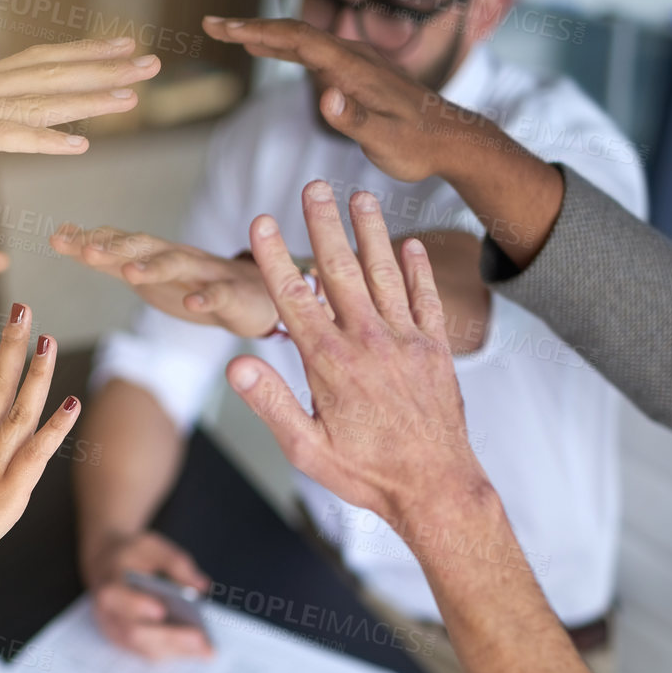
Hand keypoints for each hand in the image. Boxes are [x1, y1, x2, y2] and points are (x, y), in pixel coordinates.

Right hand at [0, 37, 160, 235]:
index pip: (34, 65)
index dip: (82, 55)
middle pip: (45, 73)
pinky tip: (81, 143)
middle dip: (102, 67)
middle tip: (150, 61)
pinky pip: (4, 137)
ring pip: (34, 101)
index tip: (123, 49)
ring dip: (87, 98)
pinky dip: (44, 138)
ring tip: (132, 97)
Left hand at [51, 223, 278, 336]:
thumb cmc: (194, 284)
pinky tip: (190, 303)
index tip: (57, 238)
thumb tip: (69, 241)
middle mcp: (177, 257)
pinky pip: (218, 294)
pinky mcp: (232, 294)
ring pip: (177, 264)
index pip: (118, 242)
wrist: (254, 296)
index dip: (89, 240)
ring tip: (129, 272)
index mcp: (155, 256)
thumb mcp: (149, 274)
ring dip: (153, 266)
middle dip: (114, 247)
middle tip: (84, 251)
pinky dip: (205, 297)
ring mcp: (205, 273)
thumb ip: (113, 260)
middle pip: (143, 247)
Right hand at [83, 531, 212, 660]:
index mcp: (109, 585)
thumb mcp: (152, 547)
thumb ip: (176, 563)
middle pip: (134, 632)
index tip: (161, 611)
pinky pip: (149, 652)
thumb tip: (200, 586)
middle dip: (170, 637)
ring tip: (207, 650)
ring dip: (176, 650)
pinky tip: (197, 650)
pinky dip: (173, 652)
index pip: (117, 598)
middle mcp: (108, 614)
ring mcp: (114, 631)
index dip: (137, 605)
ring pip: (143, 647)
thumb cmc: (133, 555)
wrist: (106, 563)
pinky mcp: (125, 641)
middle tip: (201, 640)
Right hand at [203, 15, 469, 183]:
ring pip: (302, 39)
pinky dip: (284, 47)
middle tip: (211, 24)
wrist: (453, 139)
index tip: (221, 27)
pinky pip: (313, 51)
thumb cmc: (419, 145)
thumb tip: (326, 98)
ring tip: (229, 33)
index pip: (297, 39)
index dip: (256, 30)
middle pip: (294, 32)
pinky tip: (270, 49)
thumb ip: (356, 119)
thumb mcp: (386, 141)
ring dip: (264, 34)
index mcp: (353, 68)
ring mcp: (356, 61)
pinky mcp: (357, 72)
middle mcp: (353, 56)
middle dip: (249, 26)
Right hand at [225, 182, 488, 531]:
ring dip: (371, 232)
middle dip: (323, 224)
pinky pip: (426, 299)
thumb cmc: (366, 473)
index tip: (259, 221)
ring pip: (385, 273)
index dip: (273, 257)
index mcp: (330, 363)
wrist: (436, 486)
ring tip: (360, 196)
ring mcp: (406, 340)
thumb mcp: (306, 448)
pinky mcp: (436, 349)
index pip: (294, 298)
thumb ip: (270, 403)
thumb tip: (234, 365)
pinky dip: (418, 270)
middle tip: (313, 185)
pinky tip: (412, 245)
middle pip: (340, 270)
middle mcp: (368, 341)